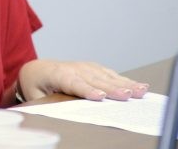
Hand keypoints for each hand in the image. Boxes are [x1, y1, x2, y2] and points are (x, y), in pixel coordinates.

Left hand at [18, 59, 149, 101]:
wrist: (37, 69)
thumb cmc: (37, 85)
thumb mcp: (36, 96)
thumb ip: (50, 102)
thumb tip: (62, 111)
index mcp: (57, 75)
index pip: (74, 84)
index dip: (87, 90)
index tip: (99, 97)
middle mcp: (74, 68)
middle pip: (96, 80)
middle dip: (112, 88)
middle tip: (128, 96)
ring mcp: (85, 67)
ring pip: (107, 76)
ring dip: (125, 84)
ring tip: (140, 91)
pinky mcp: (94, 68)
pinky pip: (111, 74)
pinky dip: (126, 80)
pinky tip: (139, 86)